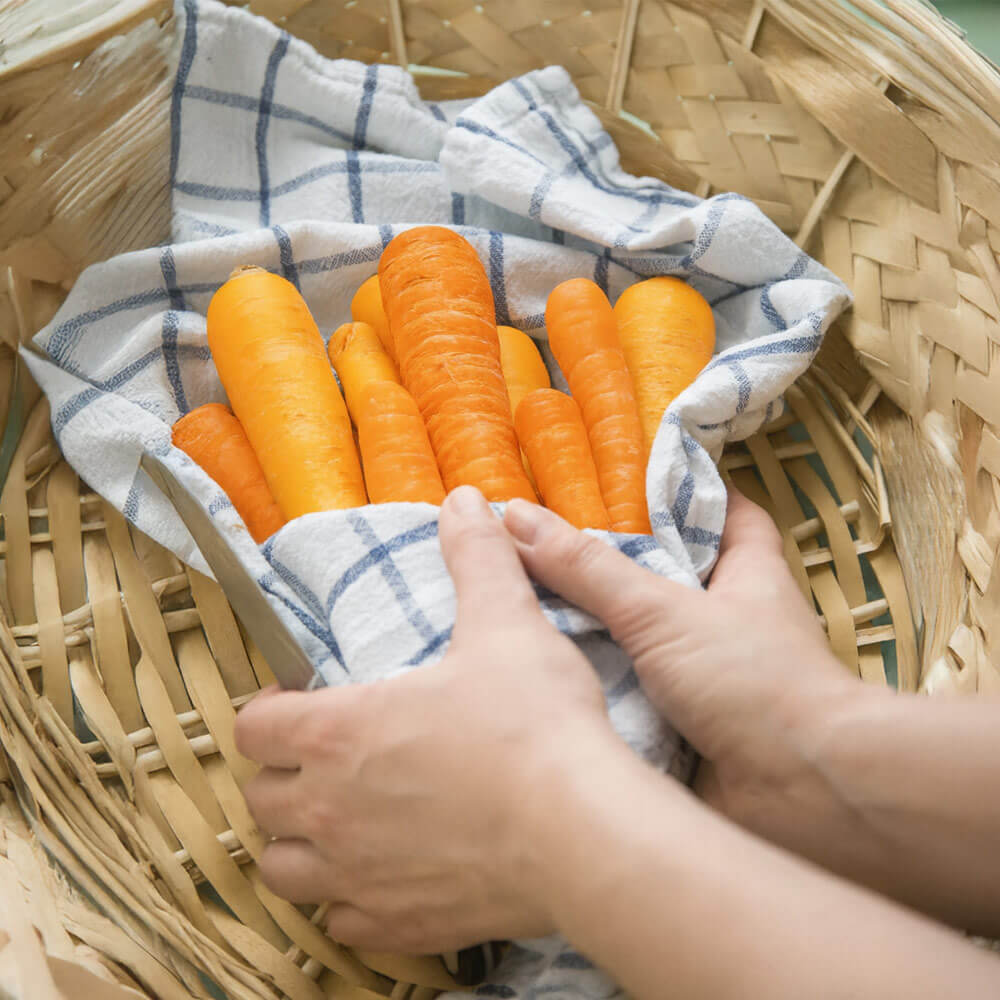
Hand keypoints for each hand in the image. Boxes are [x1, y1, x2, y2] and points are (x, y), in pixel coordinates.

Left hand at [234, 485, 621, 953]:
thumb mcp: (505, 623)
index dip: (271, 710)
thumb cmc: (534, 723)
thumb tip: (465, 500)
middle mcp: (327, 809)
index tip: (301, 703)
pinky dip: (348, 901)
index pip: (253, 724)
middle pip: (261, 799)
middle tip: (326, 759)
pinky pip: (341, 924)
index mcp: (337, 730)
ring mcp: (357, 876)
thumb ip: (476, 558)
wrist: (581, 830)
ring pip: (283, 872)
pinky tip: (383, 876)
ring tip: (341, 822)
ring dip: (301, 845)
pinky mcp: (397, 925)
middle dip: (283, 775)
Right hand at [502, 490, 861, 831]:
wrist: (806, 799)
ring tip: (523, 605)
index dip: (688, 491)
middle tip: (544, 545)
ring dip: (596, 632)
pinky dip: (598, 688)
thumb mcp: (662, 612)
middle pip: (668, 576)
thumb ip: (589, 570)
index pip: (728, 513)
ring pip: (643, 639)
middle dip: (613, 564)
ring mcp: (710, 675)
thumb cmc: (755, 685)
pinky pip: (633, 695)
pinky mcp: (688, 726)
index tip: (630, 477)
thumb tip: (516, 518)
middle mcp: (730, 620)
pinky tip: (542, 677)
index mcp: (747, 574)